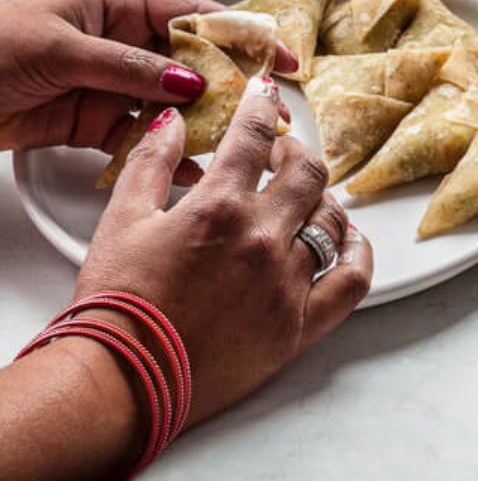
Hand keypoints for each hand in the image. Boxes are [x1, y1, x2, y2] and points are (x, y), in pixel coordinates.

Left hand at [0, 0, 295, 169]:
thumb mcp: (60, 48)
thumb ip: (127, 66)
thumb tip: (189, 80)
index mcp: (119, 7)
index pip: (193, 17)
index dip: (241, 35)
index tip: (277, 56)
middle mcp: (123, 44)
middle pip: (191, 63)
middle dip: (232, 86)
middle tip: (270, 111)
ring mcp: (111, 85)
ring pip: (172, 105)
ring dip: (204, 124)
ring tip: (241, 144)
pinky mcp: (94, 123)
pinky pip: (141, 139)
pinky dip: (165, 155)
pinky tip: (192, 170)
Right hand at [76, 78, 372, 425]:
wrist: (119, 384)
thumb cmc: (117, 305)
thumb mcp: (121, 219)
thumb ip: (151, 161)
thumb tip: (174, 119)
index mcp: (219, 206)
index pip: (255, 136)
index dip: (263, 107)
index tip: (266, 96)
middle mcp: (262, 238)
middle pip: (307, 171)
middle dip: (295, 152)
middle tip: (281, 155)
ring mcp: (287, 282)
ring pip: (332, 219)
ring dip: (322, 199)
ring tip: (306, 199)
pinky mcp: (300, 325)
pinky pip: (353, 279)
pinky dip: (358, 252)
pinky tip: (349, 239)